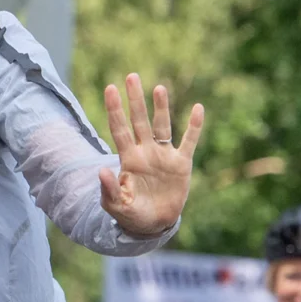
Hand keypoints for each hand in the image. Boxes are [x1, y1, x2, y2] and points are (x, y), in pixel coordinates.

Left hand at [99, 73, 203, 236]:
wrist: (154, 224)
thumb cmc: (131, 214)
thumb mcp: (116, 205)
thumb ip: (109, 189)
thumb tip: (102, 170)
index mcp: (128, 159)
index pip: (119, 129)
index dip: (115, 110)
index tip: (110, 88)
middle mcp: (145, 151)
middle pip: (139, 121)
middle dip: (135, 100)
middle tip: (132, 76)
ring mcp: (163, 156)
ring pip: (162, 126)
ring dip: (161, 108)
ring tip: (159, 88)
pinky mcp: (181, 164)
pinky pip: (189, 142)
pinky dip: (194, 127)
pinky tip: (198, 109)